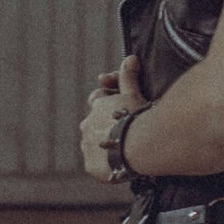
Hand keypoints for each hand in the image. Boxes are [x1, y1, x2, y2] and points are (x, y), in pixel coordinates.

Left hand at [79, 56, 146, 181]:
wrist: (136, 145)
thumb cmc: (137, 117)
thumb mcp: (134, 94)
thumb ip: (129, 76)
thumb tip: (130, 57)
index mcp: (97, 106)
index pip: (97, 101)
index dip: (107, 104)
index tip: (119, 110)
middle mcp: (87, 125)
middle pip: (92, 125)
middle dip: (104, 127)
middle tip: (122, 133)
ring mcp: (87, 146)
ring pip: (92, 145)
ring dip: (103, 146)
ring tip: (121, 151)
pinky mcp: (90, 165)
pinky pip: (95, 164)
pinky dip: (104, 164)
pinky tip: (117, 165)